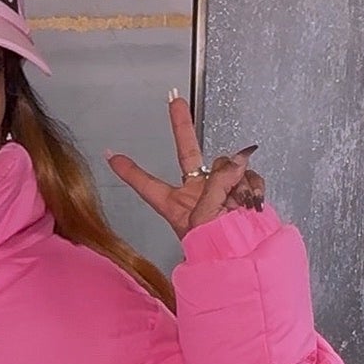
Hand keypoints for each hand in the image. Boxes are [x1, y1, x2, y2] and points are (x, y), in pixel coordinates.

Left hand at [105, 92, 265, 239]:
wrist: (246, 263)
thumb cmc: (218, 251)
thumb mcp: (205, 219)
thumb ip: (218, 184)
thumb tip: (238, 160)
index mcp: (176, 206)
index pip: (147, 184)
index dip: (129, 170)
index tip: (111, 155)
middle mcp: (196, 194)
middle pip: (187, 152)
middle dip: (182, 125)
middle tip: (175, 100)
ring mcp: (220, 190)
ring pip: (226, 165)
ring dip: (236, 179)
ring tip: (238, 203)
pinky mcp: (242, 191)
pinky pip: (247, 175)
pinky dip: (252, 185)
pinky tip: (251, 200)